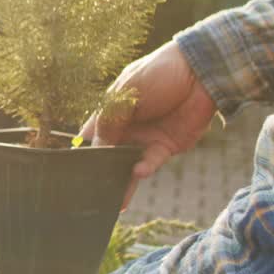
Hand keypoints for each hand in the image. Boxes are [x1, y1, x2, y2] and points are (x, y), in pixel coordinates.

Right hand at [79, 40, 217, 209]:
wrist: (200, 72)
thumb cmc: (159, 73)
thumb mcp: (127, 94)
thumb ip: (109, 121)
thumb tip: (95, 149)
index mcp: (112, 111)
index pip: (91, 135)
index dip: (83, 152)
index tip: (73, 171)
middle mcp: (126, 127)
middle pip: (109, 155)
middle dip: (101, 173)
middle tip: (91, 194)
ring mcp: (146, 138)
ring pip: (128, 165)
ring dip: (122, 181)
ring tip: (114, 201)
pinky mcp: (167, 146)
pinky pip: (151, 162)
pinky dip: (144, 168)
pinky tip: (138, 172)